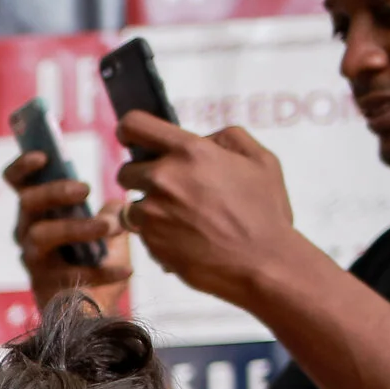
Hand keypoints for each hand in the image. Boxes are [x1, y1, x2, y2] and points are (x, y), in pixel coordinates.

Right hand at [5, 150, 133, 305]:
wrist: (98, 313)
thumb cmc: (99, 266)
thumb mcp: (110, 232)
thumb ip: (112, 213)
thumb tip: (121, 199)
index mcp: (40, 213)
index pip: (18, 184)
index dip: (23, 167)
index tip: (43, 156)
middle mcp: (27, 233)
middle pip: (27, 203)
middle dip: (54, 191)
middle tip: (85, 189)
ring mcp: (32, 261)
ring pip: (40, 235)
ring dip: (76, 227)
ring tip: (109, 227)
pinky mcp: (43, 286)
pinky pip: (69, 273)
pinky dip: (102, 270)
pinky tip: (127, 270)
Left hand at [113, 114, 300, 307]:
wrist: (262, 263)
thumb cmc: (265, 212)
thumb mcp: (260, 160)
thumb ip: (227, 138)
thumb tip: (201, 138)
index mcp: (190, 151)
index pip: (134, 125)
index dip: (128, 130)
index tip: (130, 138)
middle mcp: (164, 178)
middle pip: (124, 171)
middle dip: (141, 178)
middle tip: (169, 190)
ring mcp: (153, 213)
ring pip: (131, 206)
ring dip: (149, 210)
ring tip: (184, 219)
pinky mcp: (150, 242)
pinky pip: (142, 234)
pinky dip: (158, 235)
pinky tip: (187, 239)